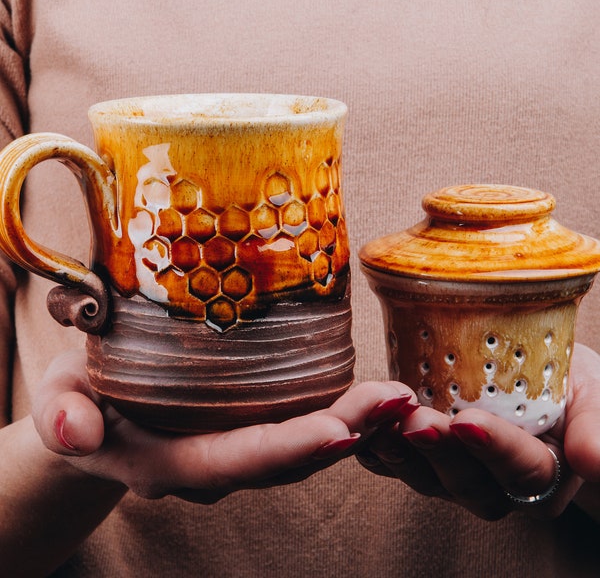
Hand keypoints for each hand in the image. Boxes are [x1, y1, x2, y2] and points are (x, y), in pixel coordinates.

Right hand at [32, 349, 419, 503]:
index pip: (234, 462)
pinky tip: (378, 396)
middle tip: (398, 400)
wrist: (92, 418)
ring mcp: (235, 452)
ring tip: (403, 397)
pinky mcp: (249, 431)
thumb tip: (75, 432)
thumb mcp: (61, 396)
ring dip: (359, 425)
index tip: (340, 431)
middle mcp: (213, 466)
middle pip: (286, 458)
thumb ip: (64, 417)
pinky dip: (345, 417)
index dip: (286, 450)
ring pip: (304, 449)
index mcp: (169, 461)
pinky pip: (301, 431)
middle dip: (347, 431)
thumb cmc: (80, 399)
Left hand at [357, 343, 599, 520]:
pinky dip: (377, 452)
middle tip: (418, 421)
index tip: (469, 423)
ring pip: (427, 481)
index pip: (524, 470)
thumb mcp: (593, 394)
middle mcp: (497, 483)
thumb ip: (596, 425)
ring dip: (403, 454)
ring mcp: (456, 476)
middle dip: (441, 454)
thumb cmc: (568, 386)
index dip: (494, 449)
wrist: (537, 379)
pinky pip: (397, 467)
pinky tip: (364, 431)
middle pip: (468, 483)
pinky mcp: (424, 461)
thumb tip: (594, 462)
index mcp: (545, 472)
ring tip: (384, 425)